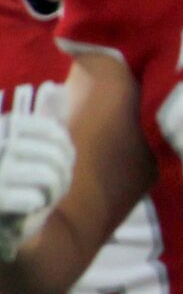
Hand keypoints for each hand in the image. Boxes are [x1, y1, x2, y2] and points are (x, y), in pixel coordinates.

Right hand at [0, 109, 75, 257]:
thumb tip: (56, 87)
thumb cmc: (14, 177)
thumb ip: (41, 117)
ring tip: (44, 194)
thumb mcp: (25, 143)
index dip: (65, 147)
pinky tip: (30, 206)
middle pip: (55, 154)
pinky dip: (40, 204)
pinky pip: (37, 198)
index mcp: (3, 127)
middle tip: (54, 184)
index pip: (52, 130)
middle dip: (63, 172)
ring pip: (49, 175)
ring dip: (54, 189)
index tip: (60, 160)